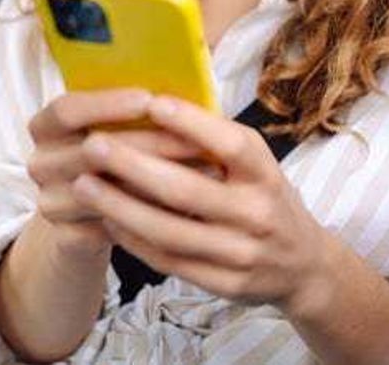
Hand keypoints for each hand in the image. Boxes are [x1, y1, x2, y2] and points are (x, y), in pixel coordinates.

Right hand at [26, 90, 204, 257]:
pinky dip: (154, 215)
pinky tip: (189, 207)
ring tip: (207, 171)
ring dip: (160, 181)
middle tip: (197, 140)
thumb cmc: (117, 154)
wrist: (86, 218)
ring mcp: (50, 203)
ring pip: (107, 192)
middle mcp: (40, 163)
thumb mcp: (118, 124)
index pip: (66, 110)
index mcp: (45, 126)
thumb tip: (190, 66)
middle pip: (91, 151)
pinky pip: (113, 227)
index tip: (149, 99)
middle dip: (150, 144)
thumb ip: (140, 101)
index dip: (107, 104)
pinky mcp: (67, 238)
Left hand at [71, 96, 334, 315]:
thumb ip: (217, 143)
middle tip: (92, 145)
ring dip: (121, 207)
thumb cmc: (265, 199)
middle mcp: (258, 213)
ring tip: (85, 184)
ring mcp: (242, 253)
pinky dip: (133, 240)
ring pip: (169, 231)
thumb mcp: (256, 167)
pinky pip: (170, 261)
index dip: (192, 124)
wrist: (303, 266)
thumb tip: (157, 104)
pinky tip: (107, 220)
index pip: (231, 145)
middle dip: (133, 166)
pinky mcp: (226, 285)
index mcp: (266, 174)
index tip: (150, 103)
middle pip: (187, 190)